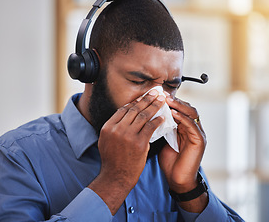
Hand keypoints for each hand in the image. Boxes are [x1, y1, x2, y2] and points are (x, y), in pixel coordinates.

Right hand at [88, 89, 164, 213]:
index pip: (123, 109)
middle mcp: (117, 129)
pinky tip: (163, 118)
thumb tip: (124, 115)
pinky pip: (150, 127)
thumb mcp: (105, 141)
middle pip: (134, 109)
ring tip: (161, 100)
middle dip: (147, 99)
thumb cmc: (112, 160)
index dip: (135, 101)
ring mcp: (128, 136)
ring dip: (154, 106)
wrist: (116, 177)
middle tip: (155, 92)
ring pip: (143, 116)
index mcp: (108, 127)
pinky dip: (157, 121)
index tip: (143, 97)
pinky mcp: (139, 143)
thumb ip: (113, 128)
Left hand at [158, 93, 207, 211]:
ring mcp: (198, 134)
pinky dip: (183, 118)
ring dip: (179, 106)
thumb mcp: (164, 139)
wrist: (177, 179)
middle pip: (187, 108)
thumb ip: (163, 127)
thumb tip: (152, 114)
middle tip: (162, 94)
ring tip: (167, 100)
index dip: (170, 101)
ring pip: (191, 113)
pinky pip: (192, 125)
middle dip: (175, 100)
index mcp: (185, 127)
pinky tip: (173, 113)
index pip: (180, 109)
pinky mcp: (200, 141)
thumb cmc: (170, 161)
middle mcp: (193, 128)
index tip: (158, 95)